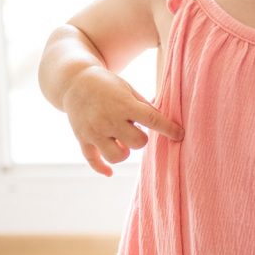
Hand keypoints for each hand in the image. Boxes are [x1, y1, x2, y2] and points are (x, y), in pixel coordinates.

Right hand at [63, 67, 183, 176]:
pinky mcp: (83, 139)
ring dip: (124, 152)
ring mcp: (94, 132)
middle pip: (137, 143)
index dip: (169, 129)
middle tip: (135, 130)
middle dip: (141, 139)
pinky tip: (110, 172)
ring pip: (117, 156)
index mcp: (124, 105)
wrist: (74, 82)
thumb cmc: (107, 85)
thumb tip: (164, 123)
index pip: (153, 121)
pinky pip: (93, 161)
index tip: (180, 135)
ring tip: (122, 142)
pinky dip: (102, 169)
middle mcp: (109, 120)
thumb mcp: (128, 90)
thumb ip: (144, 107)